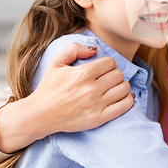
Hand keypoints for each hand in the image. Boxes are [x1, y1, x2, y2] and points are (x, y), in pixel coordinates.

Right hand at [0, 43, 133, 152]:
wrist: (39, 115)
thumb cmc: (48, 88)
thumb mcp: (56, 62)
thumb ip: (74, 49)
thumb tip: (94, 49)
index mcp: (83, 73)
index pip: (110, 62)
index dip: (107, 64)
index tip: (102, 69)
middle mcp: (91, 89)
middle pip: (119, 74)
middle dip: (114, 74)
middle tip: (107, 79)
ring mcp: (96, 104)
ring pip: (124, 88)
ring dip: (121, 86)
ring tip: (114, 88)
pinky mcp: (99, 118)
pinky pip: (124, 106)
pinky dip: (128, 100)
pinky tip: (124, 97)